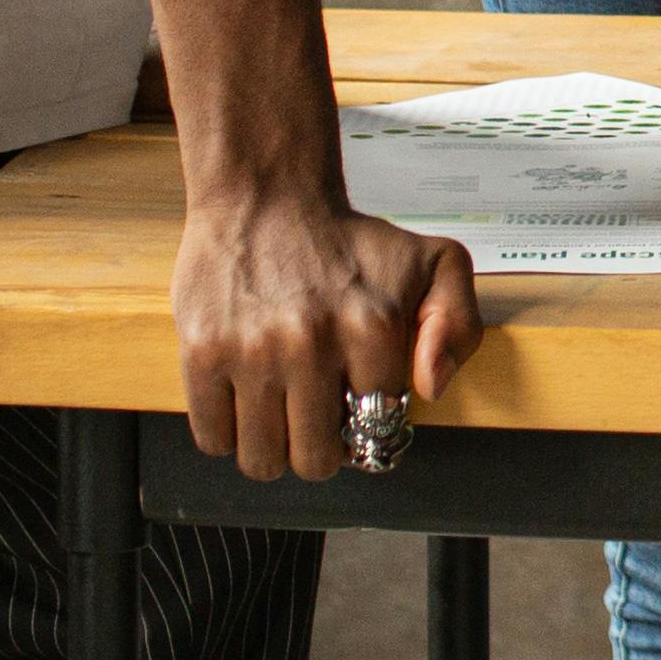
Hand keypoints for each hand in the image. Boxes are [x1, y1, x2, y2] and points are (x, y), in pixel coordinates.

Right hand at [174, 175, 475, 485]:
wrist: (268, 197)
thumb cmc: (348, 239)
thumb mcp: (436, 262)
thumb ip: (458, 324)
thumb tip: (429, 388)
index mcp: (371, 328)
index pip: (377, 427)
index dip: (371, 423)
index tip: (361, 407)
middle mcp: (310, 344)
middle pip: (315, 461)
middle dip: (322, 450)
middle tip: (319, 420)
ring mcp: (251, 353)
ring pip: (262, 460)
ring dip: (274, 449)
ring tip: (282, 415)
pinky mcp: (202, 353)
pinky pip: (213, 438)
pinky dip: (228, 434)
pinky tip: (246, 404)